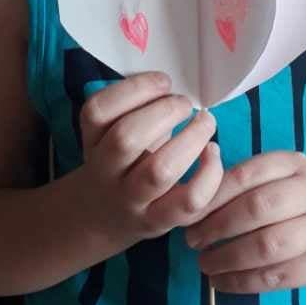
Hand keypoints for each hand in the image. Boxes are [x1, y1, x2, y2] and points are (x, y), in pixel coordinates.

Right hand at [77, 72, 222, 249]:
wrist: (102, 216)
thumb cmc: (120, 159)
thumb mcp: (112, 131)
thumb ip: (136, 107)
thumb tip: (176, 86)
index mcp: (92, 140)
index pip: (98, 111)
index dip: (135, 89)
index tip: (164, 82)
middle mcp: (106, 171)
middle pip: (126, 138)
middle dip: (164, 112)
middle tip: (185, 104)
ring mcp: (132, 200)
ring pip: (159, 171)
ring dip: (190, 139)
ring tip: (206, 122)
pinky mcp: (160, 222)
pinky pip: (189, 202)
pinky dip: (209, 174)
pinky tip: (212, 153)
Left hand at [185, 151, 305, 293]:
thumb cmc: (293, 204)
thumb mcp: (273, 181)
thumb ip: (237, 184)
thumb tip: (192, 194)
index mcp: (295, 163)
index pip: (247, 175)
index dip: (213, 196)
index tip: (189, 214)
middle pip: (258, 208)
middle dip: (218, 227)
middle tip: (192, 241)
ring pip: (268, 245)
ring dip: (228, 258)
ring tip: (204, 264)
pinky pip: (278, 276)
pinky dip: (244, 282)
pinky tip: (222, 282)